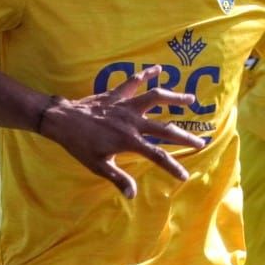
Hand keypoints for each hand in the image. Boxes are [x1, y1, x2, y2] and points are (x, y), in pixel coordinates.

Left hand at [37, 68, 207, 198]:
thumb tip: (132, 195)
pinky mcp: (116, 94)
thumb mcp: (98, 165)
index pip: (157, 156)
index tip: (185, 176)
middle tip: (201, 142)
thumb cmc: (79, 145)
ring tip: (191, 99)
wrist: (62, 120)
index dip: (172, 167)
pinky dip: (146, 74)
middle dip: (184, 137)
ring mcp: (125, 105)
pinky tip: (158, 69)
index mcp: (128, 141)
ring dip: (175, 98)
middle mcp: (131, 121)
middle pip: (164, 129)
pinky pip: (134, 81)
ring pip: (156, 98)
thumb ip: (118, 179)